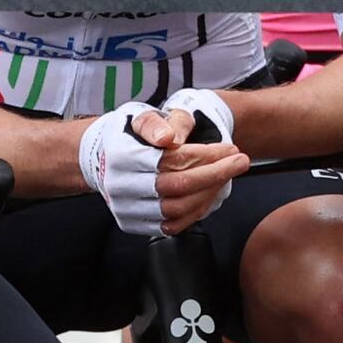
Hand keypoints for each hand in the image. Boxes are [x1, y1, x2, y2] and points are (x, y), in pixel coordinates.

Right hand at [81, 90, 245, 233]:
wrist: (102, 159)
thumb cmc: (129, 135)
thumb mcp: (141, 116)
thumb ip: (156, 123)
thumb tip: (169, 138)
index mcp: (122, 155)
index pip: (173, 159)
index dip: (207, 155)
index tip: (231, 150)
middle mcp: (120, 184)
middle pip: (177, 186)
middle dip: (216, 175)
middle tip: (241, 162)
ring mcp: (125, 207)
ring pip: (176, 209)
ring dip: (209, 194)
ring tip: (226, 178)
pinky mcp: (131, 223)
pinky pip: (170, 226)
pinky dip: (194, 213)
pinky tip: (209, 195)